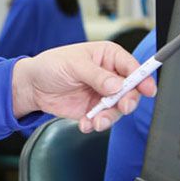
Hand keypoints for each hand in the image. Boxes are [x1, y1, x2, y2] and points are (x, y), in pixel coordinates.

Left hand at [10, 41, 155, 133]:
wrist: (32, 86)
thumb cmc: (51, 66)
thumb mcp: (73, 65)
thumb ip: (96, 75)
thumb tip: (117, 85)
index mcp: (108, 57)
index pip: (132, 66)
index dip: (142, 78)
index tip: (147, 90)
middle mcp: (110, 76)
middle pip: (131, 90)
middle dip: (128, 101)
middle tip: (121, 107)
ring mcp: (103, 94)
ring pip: (119, 108)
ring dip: (110, 117)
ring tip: (96, 121)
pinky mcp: (94, 109)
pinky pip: (103, 119)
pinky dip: (96, 124)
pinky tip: (84, 123)